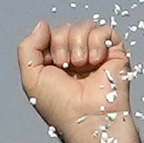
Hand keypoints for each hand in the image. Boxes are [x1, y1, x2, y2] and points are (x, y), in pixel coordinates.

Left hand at [19, 20, 141, 142]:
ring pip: (84, 26)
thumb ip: (28, 48)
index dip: (47, 43)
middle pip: (65, 28)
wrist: (88, 117)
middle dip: (62, 43)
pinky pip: (105, 30)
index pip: (50, 35)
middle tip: (66, 66)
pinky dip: (97, 42)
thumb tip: (42, 24)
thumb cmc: (62, 106)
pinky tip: (96, 60)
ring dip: (79, 44)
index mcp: (56, 63)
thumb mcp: (31, 77)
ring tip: (82, 65)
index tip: (51, 63)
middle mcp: (76, 57)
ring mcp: (96, 55)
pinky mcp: (115, 54)